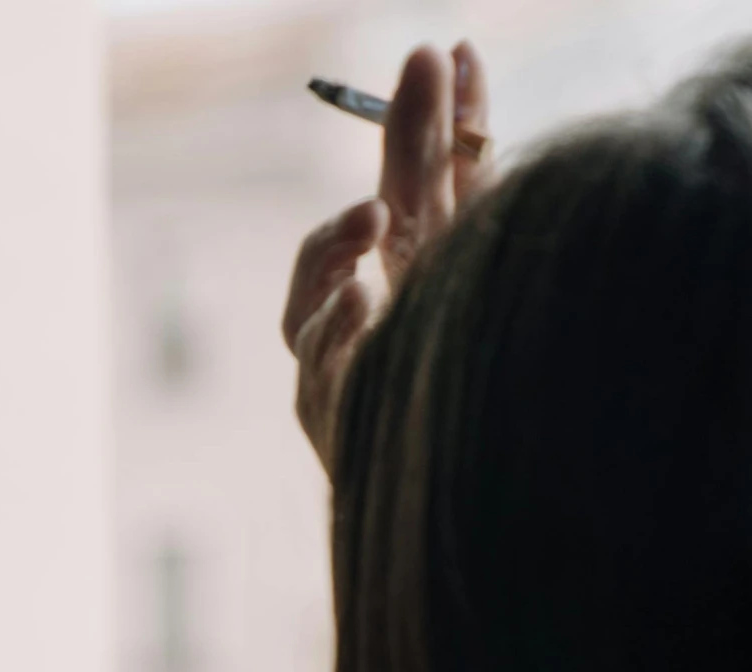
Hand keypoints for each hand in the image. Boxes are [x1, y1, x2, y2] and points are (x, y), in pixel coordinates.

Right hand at [282, 41, 492, 473]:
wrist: (447, 501)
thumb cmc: (456, 398)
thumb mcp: (476, 277)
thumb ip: (468, 185)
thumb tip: (459, 69)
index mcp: (416, 278)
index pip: (425, 180)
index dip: (437, 119)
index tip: (455, 52)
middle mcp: (369, 310)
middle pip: (374, 210)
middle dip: (399, 141)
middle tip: (422, 70)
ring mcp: (337, 360)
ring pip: (312, 288)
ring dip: (337, 240)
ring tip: (372, 216)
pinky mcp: (327, 407)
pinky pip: (318, 358)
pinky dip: (336, 323)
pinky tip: (361, 296)